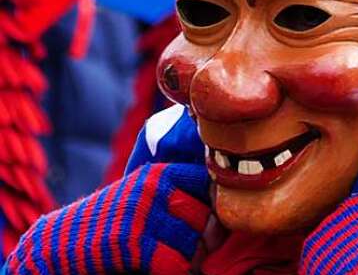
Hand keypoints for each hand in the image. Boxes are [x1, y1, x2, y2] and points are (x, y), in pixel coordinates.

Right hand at [5, 163, 210, 274]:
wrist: (55, 244)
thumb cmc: (106, 224)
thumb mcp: (140, 198)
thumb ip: (174, 198)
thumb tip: (219, 220)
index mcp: (158, 174)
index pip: (208, 182)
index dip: (212, 206)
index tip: (207, 223)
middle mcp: (153, 188)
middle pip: (206, 216)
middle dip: (203, 239)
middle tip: (190, 252)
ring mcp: (142, 215)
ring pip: (195, 242)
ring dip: (189, 259)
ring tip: (171, 261)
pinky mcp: (132, 243)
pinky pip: (175, 264)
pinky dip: (172, 272)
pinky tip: (157, 271)